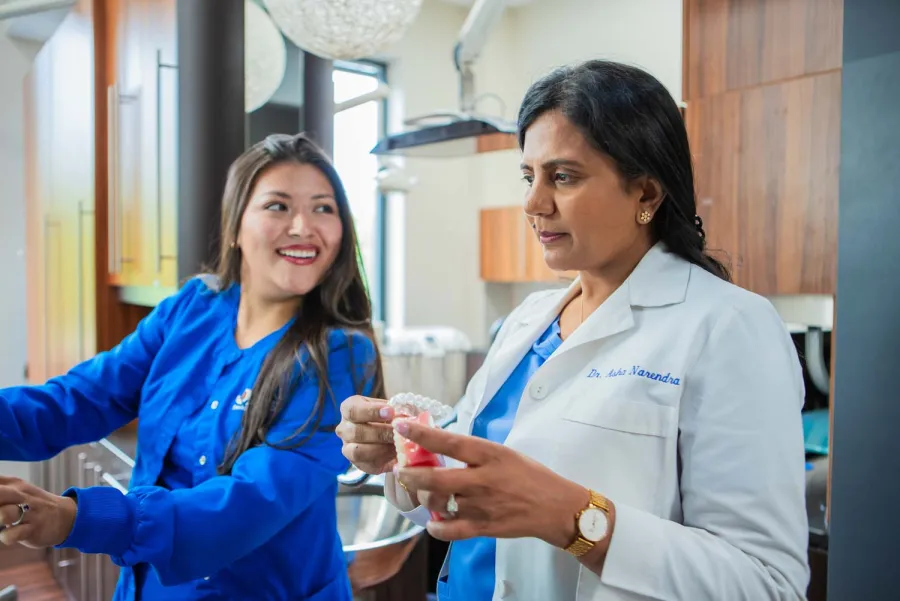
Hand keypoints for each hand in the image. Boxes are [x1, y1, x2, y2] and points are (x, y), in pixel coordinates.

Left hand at [0, 476, 76, 547]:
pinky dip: (6, 537)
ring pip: (5, 514)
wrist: (65, 517)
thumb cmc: (33, 505)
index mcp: (14, 484)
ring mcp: (29, 512)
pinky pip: (14, 534)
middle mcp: (21, 495)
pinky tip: (8, 535)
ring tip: (2, 524)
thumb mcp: (16, 490)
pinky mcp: (34, 528)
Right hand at [336, 395, 397, 474]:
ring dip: (381, 448)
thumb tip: (404, 416)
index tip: (391, 411)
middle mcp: (344, 429)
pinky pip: (368, 464)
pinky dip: (384, 459)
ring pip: (358, 451)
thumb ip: (398, 409)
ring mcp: (348, 448)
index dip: (371, 411)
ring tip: (397, 444)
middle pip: (356, 432)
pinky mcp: (358, 464)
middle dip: (380, 432)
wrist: (392, 435)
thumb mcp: (393, 407)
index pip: (352, 409)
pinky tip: (396, 453)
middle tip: (398, 431)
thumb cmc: (390, 416)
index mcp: (349, 409)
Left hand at [393, 420, 588, 547]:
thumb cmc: (530, 475)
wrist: (555, 507)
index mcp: (489, 455)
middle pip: (435, 479)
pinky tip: (433, 522)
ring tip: (423, 494)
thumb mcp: (503, 453)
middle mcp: (482, 480)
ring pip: (438, 504)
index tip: (401, 426)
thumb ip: (474, 452)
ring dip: (424, 499)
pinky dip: (436, 528)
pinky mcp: (483, 528)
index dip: (422, 434)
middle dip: (410, 475)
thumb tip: (440, 445)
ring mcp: (482, 506)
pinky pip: (449, 531)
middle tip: (400, 471)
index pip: (450, 441)